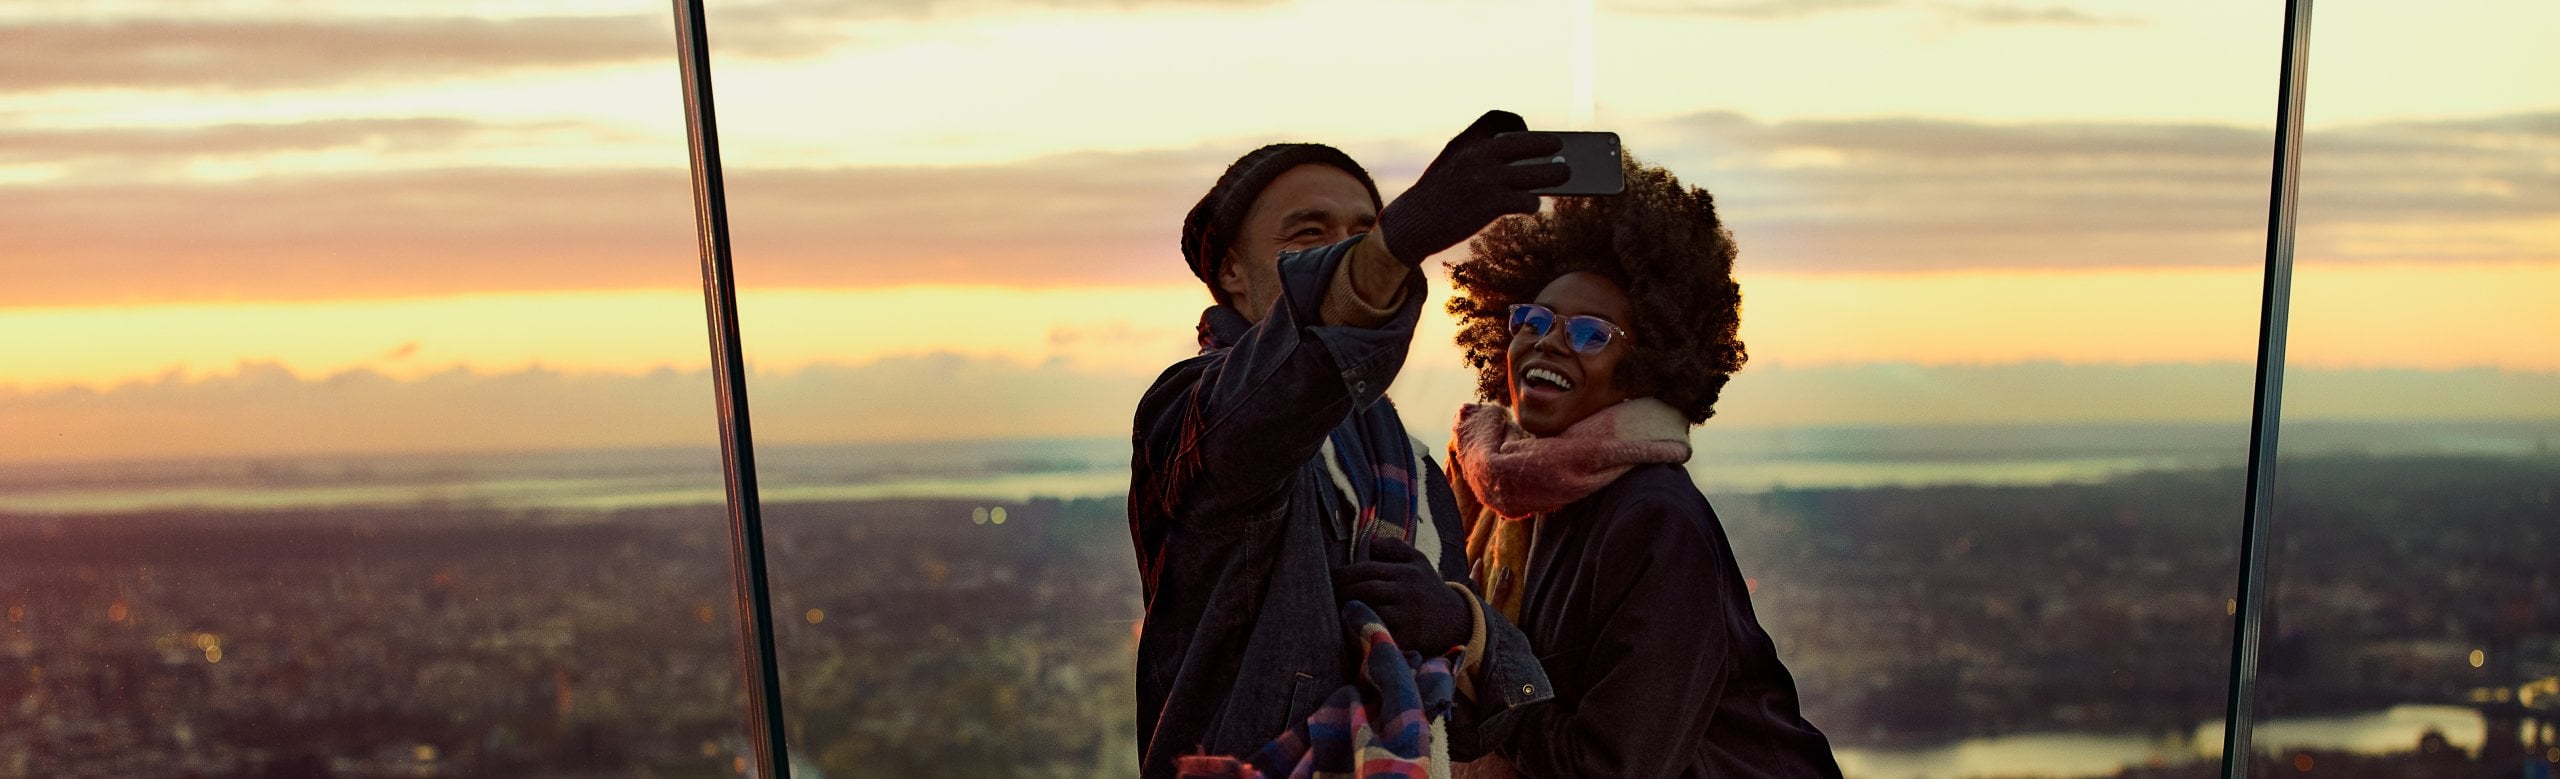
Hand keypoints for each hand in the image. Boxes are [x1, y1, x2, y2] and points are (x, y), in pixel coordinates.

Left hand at [1332, 536, 1472, 654]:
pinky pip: (1381, 634)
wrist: (1458, 621)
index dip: (1343, 573)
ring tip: (1332, 611)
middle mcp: (1407, 592)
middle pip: (1366, 589)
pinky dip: (1364, 632)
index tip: (1326, 578)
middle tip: (1324, 595)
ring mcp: (1408, 616)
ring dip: (1349, 612)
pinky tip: (1350, 630)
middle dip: (1342, 592)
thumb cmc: (1429, 589)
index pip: (1368, 569)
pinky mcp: (1409, 638)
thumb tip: (1370, 542)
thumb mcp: (1419, 562)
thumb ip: (1395, 549)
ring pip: (1372, 611)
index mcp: (1406, 572)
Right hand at [1379, 110, 1569, 264]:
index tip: (1525, 130)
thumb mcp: (1451, 166)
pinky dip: (1533, 202)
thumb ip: (1479, 160)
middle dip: (1546, 145)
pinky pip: (1526, 199)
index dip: (1516, 122)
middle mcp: (1479, 155)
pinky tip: (1533, 205)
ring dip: (1554, 174)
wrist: (1413, 222)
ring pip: (1535, 173)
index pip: (1496, 119)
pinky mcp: (1492, 203)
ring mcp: (1487, 178)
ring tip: (1564, 174)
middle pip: (1525, 143)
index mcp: (1466, 142)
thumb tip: (1524, 167)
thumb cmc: (1435, 197)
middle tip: (1561, 149)